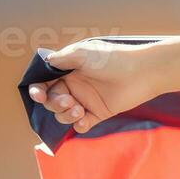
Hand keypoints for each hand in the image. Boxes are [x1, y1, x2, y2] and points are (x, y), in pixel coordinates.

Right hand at [26, 39, 161, 133]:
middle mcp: (75, 86)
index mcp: (68, 71)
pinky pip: (82, 124)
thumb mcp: (82, 53)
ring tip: (79, 110)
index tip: (39, 96)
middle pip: (52, 101)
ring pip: (64, 115)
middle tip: (70, 101)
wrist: (142, 72)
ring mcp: (86, 100)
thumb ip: (60, 59)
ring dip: (66, 115)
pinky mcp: (99, 113)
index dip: (37, 91)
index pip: (44, 84)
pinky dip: (79, 125)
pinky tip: (84, 120)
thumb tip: (44, 63)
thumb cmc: (112, 59)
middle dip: (55, 104)